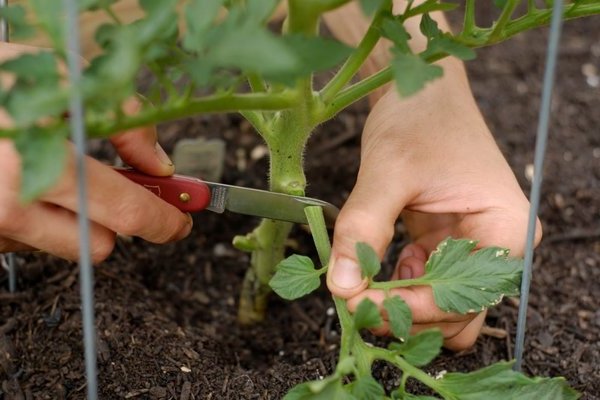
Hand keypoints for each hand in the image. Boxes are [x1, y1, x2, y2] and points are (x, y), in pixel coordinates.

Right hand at [0, 98, 192, 262]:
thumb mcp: (55, 74)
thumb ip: (119, 116)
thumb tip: (157, 162)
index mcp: (39, 162)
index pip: (126, 212)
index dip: (163, 220)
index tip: (180, 221)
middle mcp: (11, 206)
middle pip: (100, 246)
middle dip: (119, 222)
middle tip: (128, 195)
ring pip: (64, 246)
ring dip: (76, 220)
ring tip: (59, 176)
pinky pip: (27, 240)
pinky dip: (40, 218)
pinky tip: (26, 184)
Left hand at [326, 58, 540, 350]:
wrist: (421, 90)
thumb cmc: (418, 119)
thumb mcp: (389, 171)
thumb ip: (364, 228)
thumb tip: (340, 286)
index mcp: (506, 230)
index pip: (463, 297)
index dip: (409, 307)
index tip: (355, 304)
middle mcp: (497, 247)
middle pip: (457, 314)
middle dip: (405, 313)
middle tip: (351, 301)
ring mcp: (471, 248)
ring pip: (440, 307)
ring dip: (400, 306)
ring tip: (358, 289)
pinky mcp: (444, 244)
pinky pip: (424, 284)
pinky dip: (396, 286)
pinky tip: (371, 268)